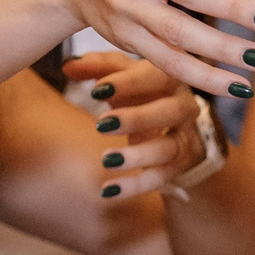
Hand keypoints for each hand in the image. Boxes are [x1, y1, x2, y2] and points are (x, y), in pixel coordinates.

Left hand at [64, 53, 213, 198]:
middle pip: (170, 112)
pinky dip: (135, 185)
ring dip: (138, 155)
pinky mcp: (182, 165)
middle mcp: (185, 107)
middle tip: (102, 124)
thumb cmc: (145, 94)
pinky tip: (108, 190)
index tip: (97, 90)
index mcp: (171, 78)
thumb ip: (98, 67)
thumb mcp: (125, 76)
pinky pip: (162, 177)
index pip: (156, 76)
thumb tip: (68, 65)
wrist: (180, 130)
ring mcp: (187, 138)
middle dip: (137, 118)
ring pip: (168, 148)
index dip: (128, 82)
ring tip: (106, 160)